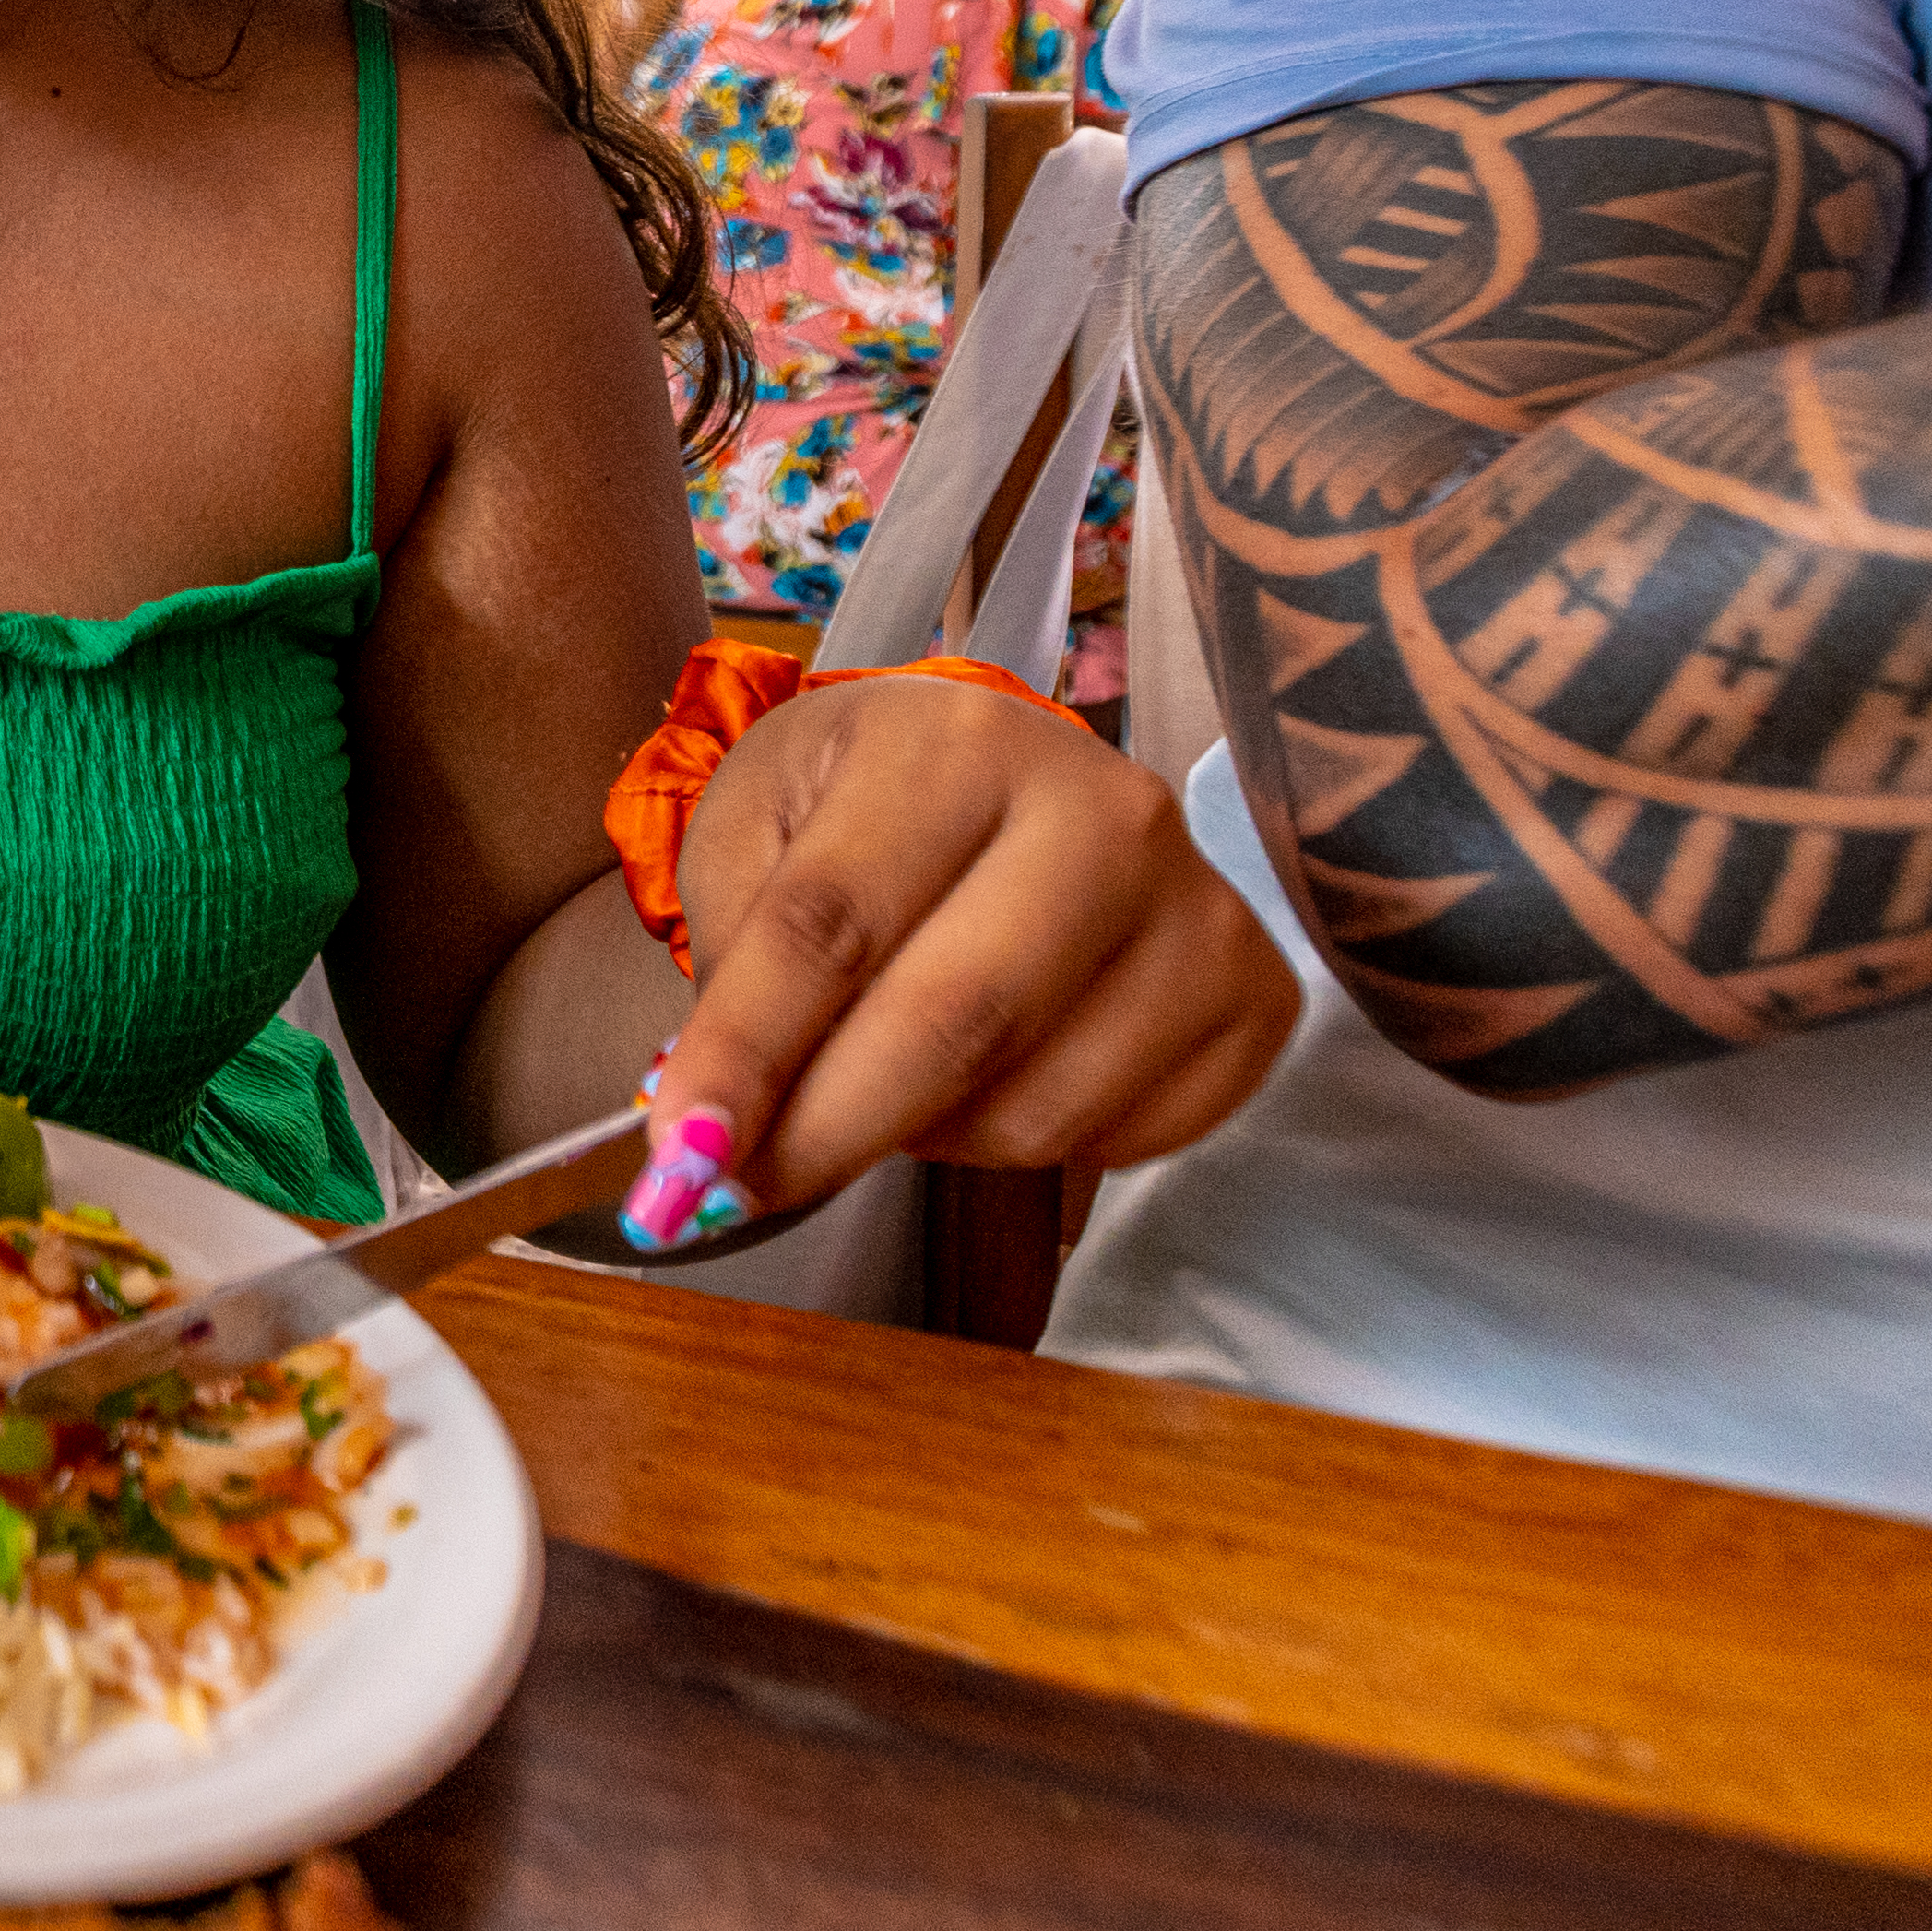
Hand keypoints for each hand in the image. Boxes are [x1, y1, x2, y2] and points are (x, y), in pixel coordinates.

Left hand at [640, 672, 1293, 1238]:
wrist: (992, 783)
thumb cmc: (855, 809)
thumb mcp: (753, 837)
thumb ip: (735, 970)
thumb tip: (707, 1133)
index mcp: (954, 744)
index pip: (832, 925)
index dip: (749, 1057)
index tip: (679, 1161)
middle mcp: (1103, 811)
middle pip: (955, 1022)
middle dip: (830, 1131)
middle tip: (745, 1186)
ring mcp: (1197, 905)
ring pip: (1038, 1106)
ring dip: (927, 1136)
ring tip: (884, 1079)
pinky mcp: (1252, 995)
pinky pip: (1124, 1139)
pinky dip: (1031, 1148)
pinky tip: (995, 1078)